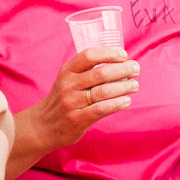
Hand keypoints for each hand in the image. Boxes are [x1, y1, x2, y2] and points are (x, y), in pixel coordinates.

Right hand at [22, 47, 138, 154]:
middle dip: (122, 70)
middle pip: (100, 73)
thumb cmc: (62, 100)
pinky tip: (127, 101)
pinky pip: (101, 109)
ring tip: (135, 85)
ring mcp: (72, 102)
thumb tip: (119, 64)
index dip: (108, 53)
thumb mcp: (67, 80)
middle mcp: (68, 85)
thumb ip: (86, 72)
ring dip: (123, 87)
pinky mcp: (77, 119)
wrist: (43, 125)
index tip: (124, 54)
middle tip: (136, 69)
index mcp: (67, 71)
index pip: (88, 56)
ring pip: (103, 91)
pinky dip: (116, 104)